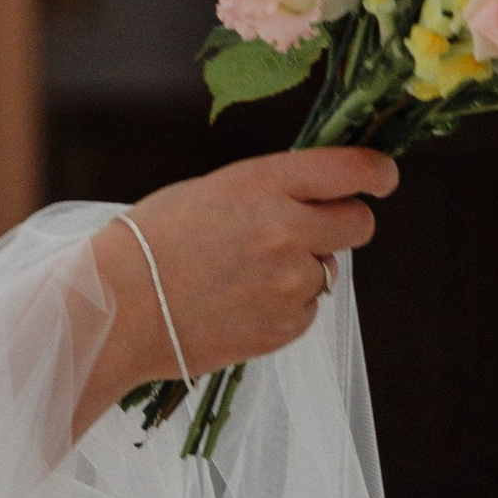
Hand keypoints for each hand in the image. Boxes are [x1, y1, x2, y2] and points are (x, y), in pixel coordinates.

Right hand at [82, 149, 396, 419]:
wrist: (116, 309)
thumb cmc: (151, 242)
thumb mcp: (211, 191)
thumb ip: (270, 192)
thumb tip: (317, 203)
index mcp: (265, 184)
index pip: (352, 170)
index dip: (376, 173)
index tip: (381, 178)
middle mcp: (287, 231)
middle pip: (359, 224)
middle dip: (341, 224)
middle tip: (305, 232)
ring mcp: (289, 283)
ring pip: (326, 271)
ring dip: (299, 271)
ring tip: (240, 277)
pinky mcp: (284, 327)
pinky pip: (306, 309)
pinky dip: (282, 307)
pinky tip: (236, 303)